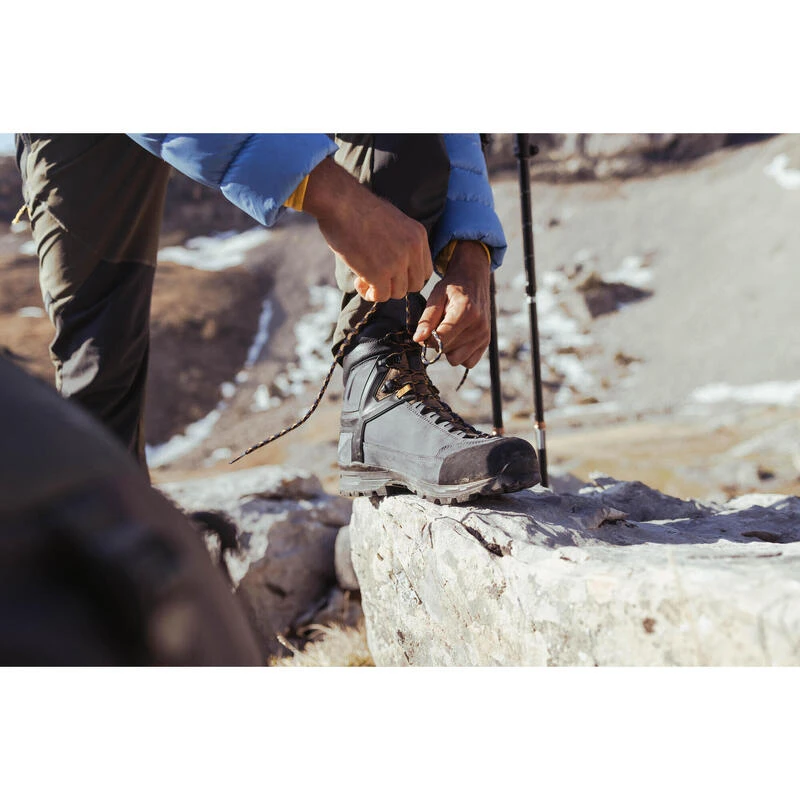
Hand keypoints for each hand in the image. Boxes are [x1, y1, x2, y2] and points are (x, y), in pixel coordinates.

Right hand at [302, 158, 432, 301]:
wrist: (341, 203)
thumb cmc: (359, 208)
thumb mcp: (393, 220)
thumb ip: (402, 241)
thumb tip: (397, 263)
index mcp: (418, 235)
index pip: (425, 270)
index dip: (408, 276)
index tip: (391, 272)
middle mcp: (412, 249)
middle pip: (415, 285)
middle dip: (396, 285)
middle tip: (378, 277)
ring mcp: (397, 262)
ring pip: (398, 293)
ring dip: (381, 290)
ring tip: (364, 277)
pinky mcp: (379, 273)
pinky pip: (381, 296)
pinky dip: (370, 294)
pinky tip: (359, 281)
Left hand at [413, 241, 490, 368]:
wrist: (473, 280)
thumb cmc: (452, 287)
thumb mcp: (436, 296)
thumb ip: (427, 319)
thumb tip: (418, 339)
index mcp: (466, 312)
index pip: (441, 339)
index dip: (428, 339)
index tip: (426, 331)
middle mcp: (478, 326)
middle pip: (447, 351)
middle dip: (438, 343)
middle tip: (440, 326)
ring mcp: (484, 336)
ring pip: (456, 359)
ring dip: (449, 349)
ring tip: (450, 331)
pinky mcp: (486, 343)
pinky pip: (467, 362)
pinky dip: (460, 354)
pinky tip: (458, 338)